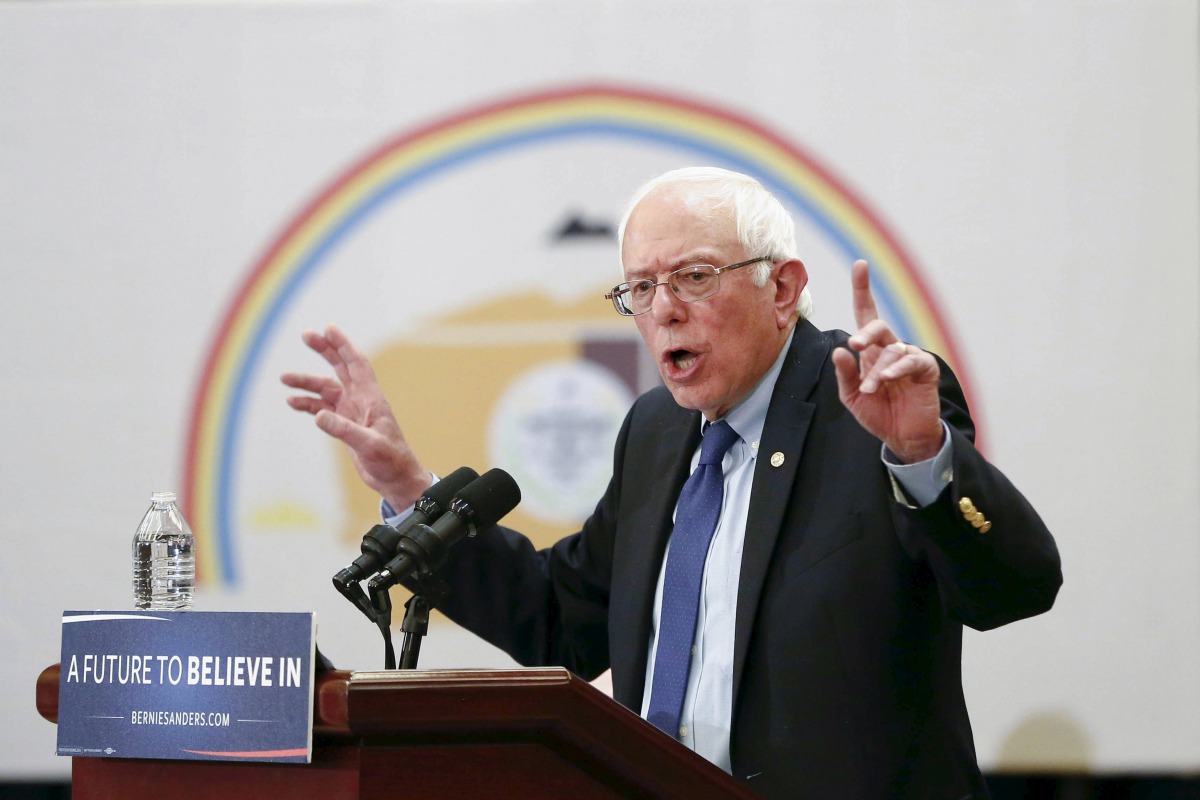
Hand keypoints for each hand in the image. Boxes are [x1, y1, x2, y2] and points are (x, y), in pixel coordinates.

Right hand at [280, 323, 430, 509]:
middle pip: (340, 368)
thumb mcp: (369, 445)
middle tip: (306, 335)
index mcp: (371, 398)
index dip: (344, 345)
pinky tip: (292, 402)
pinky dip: (308, 404)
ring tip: (284, 379)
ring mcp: (352, 412)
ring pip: (326, 389)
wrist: (395, 479)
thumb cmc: (390, 461)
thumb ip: (343, 430)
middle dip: (325, 350)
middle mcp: (361, 400)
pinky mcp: (345, 425)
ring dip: (307, 382)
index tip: (329, 328)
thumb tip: (318, 415)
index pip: (357, 364)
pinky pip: (322, 409)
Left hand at [830, 260, 944, 462]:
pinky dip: (898, 368)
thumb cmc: (878, 414)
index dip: (863, 290)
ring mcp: (909, 358)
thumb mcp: (852, 396)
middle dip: (866, 333)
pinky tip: (888, 379)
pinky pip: (912, 361)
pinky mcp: (925, 370)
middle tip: (855, 345)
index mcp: (871, 351)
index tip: (860, 265)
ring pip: (892, 349)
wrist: (902, 438)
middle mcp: (889, 349)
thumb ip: (845, 374)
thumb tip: (840, 350)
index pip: (866, 314)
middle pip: (878, 326)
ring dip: (878, 370)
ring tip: (871, 389)